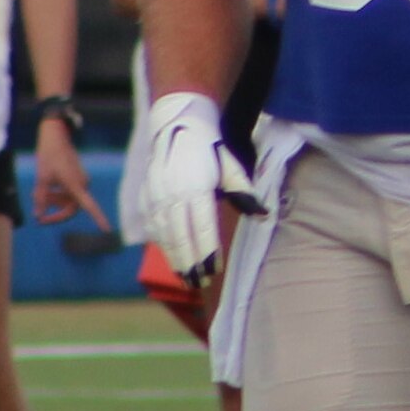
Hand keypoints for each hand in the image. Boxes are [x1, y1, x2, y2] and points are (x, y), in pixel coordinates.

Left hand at [33, 119, 112, 229]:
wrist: (55, 136)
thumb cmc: (49, 156)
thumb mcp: (41, 178)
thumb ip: (40, 198)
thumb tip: (38, 216)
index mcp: (75, 185)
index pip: (90, 207)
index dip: (99, 219)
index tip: (107, 230)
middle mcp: (82, 184)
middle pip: (71, 208)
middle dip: (55, 211)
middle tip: (39, 216)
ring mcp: (81, 180)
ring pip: (68, 200)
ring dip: (54, 201)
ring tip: (36, 194)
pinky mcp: (77, 177)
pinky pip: (69, 192)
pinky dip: (57, 193)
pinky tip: (45, 188)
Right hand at [142, 91, 263, 285]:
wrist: (177, 126)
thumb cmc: (211, 150)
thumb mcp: (230, 165)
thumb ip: (244, 191)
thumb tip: (264, 214)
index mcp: (195, 186)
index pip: (202, 227)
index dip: (208, 251)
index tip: (215, 270)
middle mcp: (172, 192)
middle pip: (180, 237)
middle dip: (191, 263)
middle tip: (201, 284)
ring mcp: (155, 196)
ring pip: (164, 236)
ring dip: (175, 260)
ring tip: (188, 280)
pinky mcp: (145, 197)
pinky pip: (153, 228)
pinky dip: (163, 247)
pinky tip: (173, 261)